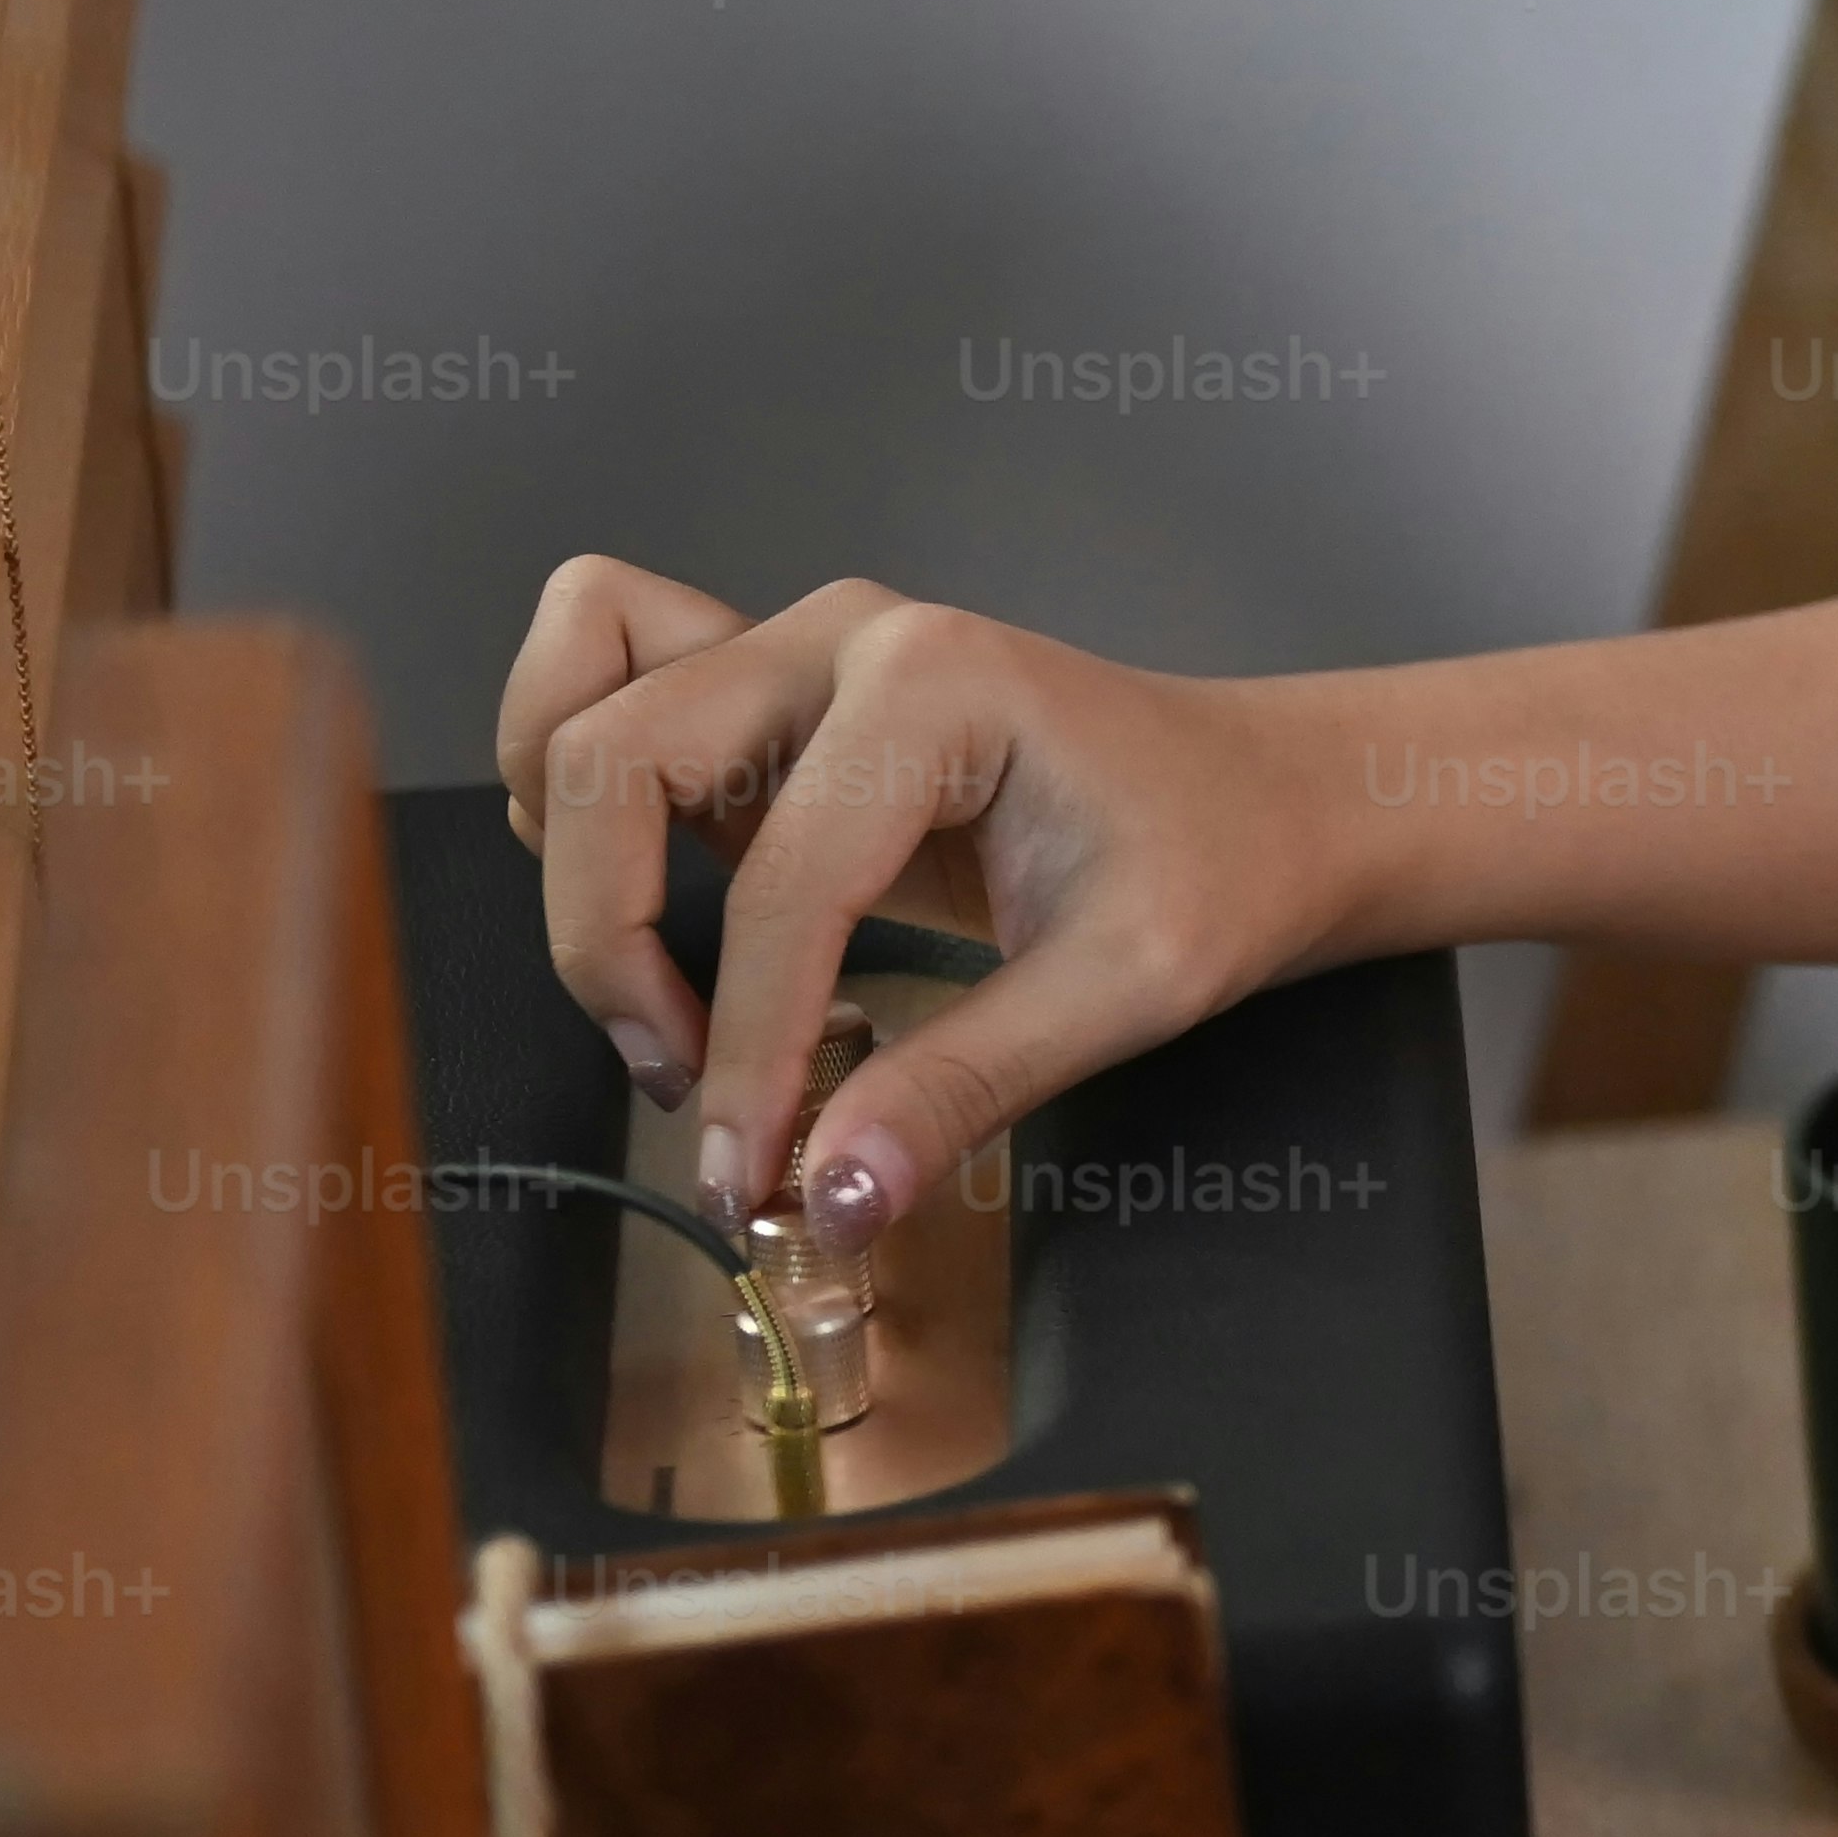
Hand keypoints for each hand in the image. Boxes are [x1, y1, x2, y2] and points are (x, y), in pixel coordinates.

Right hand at [492, 560, 1352, 1239]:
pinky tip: (660, 909)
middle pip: (608, 757)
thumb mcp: (1123, 989)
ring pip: (578, 698)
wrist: (1268, 799)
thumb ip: (965, 1088)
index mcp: (938, 685)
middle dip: (606, 938)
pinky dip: (579, 801)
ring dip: (569, 853)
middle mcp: (840, 639)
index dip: (745, 1048)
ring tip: (657, 992)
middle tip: (689, 1081)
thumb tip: (828, 1197)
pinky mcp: (767, 700)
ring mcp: (793, 654)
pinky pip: (604, 699)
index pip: (781, 886)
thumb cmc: (1219, 866)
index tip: (744, 1174)